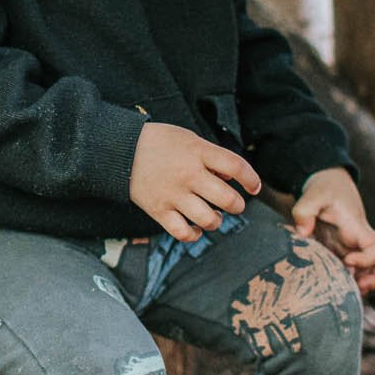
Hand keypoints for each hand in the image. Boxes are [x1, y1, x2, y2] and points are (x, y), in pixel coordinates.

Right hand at [129, 121, 261, 241]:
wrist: (120, 149)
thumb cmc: (159, 142)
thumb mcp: (189, 139)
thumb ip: (212, 156)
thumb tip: (233, 177)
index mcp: (198, 152)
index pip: (236, 167)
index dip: (251, 179)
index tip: (253, 187)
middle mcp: (189, 174)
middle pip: (228, 199)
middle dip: (236, 205)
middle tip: (232, 204)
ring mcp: (173, 194)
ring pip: (209, 220)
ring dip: (216, 221)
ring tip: (213, 215)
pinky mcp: (159, 210)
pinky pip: (183, 233)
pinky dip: (193, 235)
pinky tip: (194, 228)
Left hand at [292, 168, 374, 292]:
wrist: (329, 185)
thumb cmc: (324, 189)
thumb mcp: (312, 194)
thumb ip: (304, 210)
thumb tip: (302, 233)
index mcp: (357, 228)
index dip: (368, 259)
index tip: (348, 261)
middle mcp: (360, 241)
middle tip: (358, 287)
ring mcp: (354, 249)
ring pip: (373, 271)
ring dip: (363, 285)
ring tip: (345, 293)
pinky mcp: (343, 254)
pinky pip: (354, 273)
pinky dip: (348, 283)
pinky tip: (331, 289)